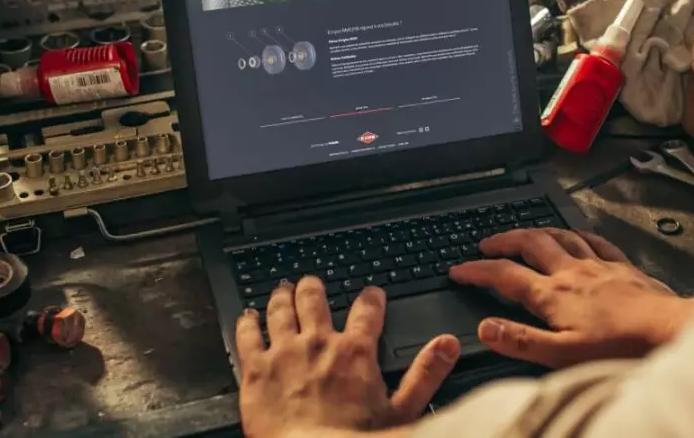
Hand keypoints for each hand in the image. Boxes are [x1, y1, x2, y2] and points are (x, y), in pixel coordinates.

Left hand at [237, 277, 460, 437]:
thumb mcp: (402, 410)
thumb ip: (425, 374)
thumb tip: (447, 345)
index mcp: (354, 352)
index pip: (366, 311)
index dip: (370, 298)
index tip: (371, 294)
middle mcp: (318, 343)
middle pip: (314, 300)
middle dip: (314, 288)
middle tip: (313, 283)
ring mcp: (283, 352)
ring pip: (281, 309)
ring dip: (282, 296)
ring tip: (282, 289)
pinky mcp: (255, 368)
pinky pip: (247, 334)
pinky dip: (247, 321)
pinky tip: (247, 315)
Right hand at [450, 229, 693, 367]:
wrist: (666, 331)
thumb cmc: (619, 347)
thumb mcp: (561, 354)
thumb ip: (520, 339)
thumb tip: (486, 327)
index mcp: (553, 294)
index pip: (505, 275)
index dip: (478, 270)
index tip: (459, 269)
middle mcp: (572, 272)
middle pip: (530, 244)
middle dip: (504, 239)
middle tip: (486, 242)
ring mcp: (598, 266)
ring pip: (560, 236)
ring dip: (536, 232)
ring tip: (522, 233)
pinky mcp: (623, 267)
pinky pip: (595, 241)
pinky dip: (577, 234)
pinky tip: (576, 234)